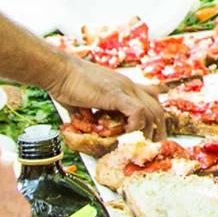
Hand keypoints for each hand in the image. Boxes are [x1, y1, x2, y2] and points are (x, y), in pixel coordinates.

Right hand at [48, 56, 167, 139]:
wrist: (58, 71)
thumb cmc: (67, 84)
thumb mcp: (86, 101)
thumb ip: (93, 115)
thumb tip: (91, 131)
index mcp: (124, 86)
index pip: (152, 96)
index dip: (155, 115)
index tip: (152, 132)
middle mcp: (129, 85)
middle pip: (157, 107)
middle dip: (159, 129)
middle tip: (152, 145)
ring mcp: (124, 88)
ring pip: (152, 111)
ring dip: (148, 131)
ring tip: (139, 143)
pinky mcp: (116, 94)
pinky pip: (138, 112)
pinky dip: (136, 126)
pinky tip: (126, 134)